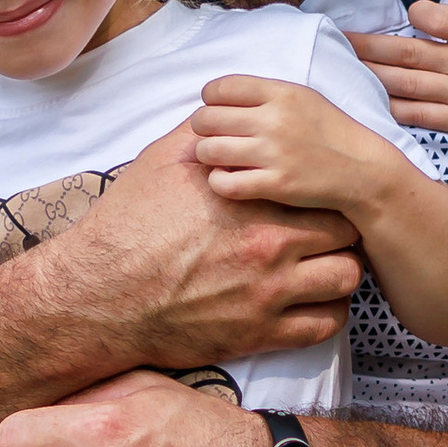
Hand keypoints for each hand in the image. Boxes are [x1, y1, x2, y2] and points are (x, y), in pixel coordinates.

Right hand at [40, 121, 362, 365]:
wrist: (101, 295)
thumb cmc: (128, 227)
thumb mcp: (161, 164)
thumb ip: (203, 136)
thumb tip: (223, 112)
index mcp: (251, 198)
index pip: (322, 187)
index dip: (325, 190)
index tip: (317, 195)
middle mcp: (268, 244)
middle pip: (347, 231)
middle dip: (343, 229)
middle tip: (328, 231)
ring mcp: (268, 293)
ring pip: (346, 278)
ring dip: (341, 270)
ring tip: (324, 266)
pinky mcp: (260, 334)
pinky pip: (324, 326)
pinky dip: (327, 313)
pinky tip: (311, 302)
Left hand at [191, 74, 392, 217]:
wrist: (363, 171)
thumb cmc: (330, 134)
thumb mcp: (304, 98)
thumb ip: (265, 94)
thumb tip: (221, 95)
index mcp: (281, 93)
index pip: (220, 88)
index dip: (209, 100)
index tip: (216, 111)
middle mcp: (275, 120)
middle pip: (206, 119)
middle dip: (203, 129)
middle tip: (213, 138)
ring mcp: (274, 153)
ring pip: (208, 150)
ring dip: (207, 156)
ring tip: (219, 160)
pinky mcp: (275, 185)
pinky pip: (224, 183)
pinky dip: (219, 182)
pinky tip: (229, 180)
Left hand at [351, 0, 447, 162]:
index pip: (436, 18)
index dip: (415, 12)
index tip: (408, 13)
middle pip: (408, 52)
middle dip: (369, 45)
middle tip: (338, 41)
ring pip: (406, 83)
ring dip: (371, 75)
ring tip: (341, 69)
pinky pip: (419, 116)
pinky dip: (392, 110)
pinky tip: (368, 105)